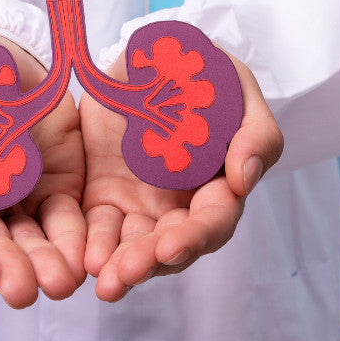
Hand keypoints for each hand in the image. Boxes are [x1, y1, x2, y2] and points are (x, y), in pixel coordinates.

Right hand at [0, 32, 86, 307]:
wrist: (1, 53)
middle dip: (6, 268)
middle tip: (23, 291)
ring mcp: (17, 201)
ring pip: (29, 243)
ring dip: (43, 266)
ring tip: (61, 283)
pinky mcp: (55, 190)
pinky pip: (66, 221)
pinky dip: (75, 241)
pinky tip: (85, 260)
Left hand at [80, 50, 283, 300]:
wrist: (151, 58)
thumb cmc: (205, 75)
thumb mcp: (239, 91)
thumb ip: (256, 133)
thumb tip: (244, 180)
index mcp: (218, 184)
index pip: (214, 221)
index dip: (196, 237)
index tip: (172, 246)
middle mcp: (181, 205)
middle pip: (173, 246)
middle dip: (151, 262)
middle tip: (126, 273)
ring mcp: (142, 205)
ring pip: (134, 248)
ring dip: (121, 268)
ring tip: (105, 282)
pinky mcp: (104, 198)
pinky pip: (98, 229)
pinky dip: (92, 247)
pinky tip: (82, 259)